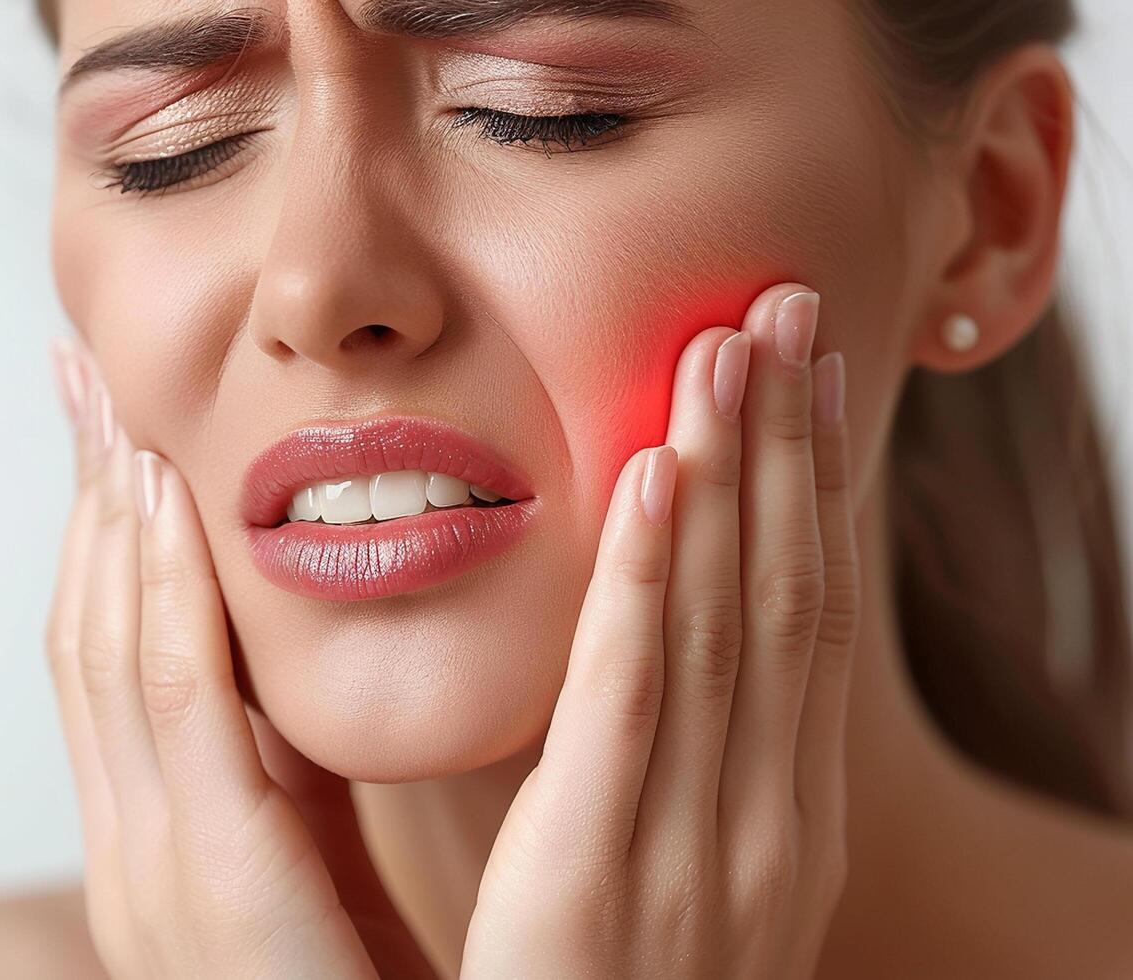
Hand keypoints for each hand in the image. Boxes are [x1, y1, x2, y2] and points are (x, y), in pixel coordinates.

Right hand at [43, 341, 435, 979]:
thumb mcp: (308, 845)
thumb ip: (286, 752)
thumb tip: (287, 641)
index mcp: (156, 832)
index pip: (112, 649)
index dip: (104, 531)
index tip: (110, 427)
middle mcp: (127, 843)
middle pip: (88, 631)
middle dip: (85, 501)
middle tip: (86, 379)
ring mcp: (149, 867)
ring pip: (111, 652)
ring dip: (114, 522)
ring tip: (121, 410)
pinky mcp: (210, 885)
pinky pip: (178, 710)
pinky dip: (166, 596)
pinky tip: (169, 507)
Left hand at [460, 283, 860, 977]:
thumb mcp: (659, 864)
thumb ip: (659, 759)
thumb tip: (645, 636)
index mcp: (773, 821)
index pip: (801, 622)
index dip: (809, 486)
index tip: (800, 371)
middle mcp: (761, 829)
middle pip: (784, 601)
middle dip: (791, 447)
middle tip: (785, 306)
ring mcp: (698, 858)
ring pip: (729, 629)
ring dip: (737, 476)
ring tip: (730, 344)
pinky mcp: (596, 879)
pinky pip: (633, 706)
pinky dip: (655, 585)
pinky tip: (660, 475)